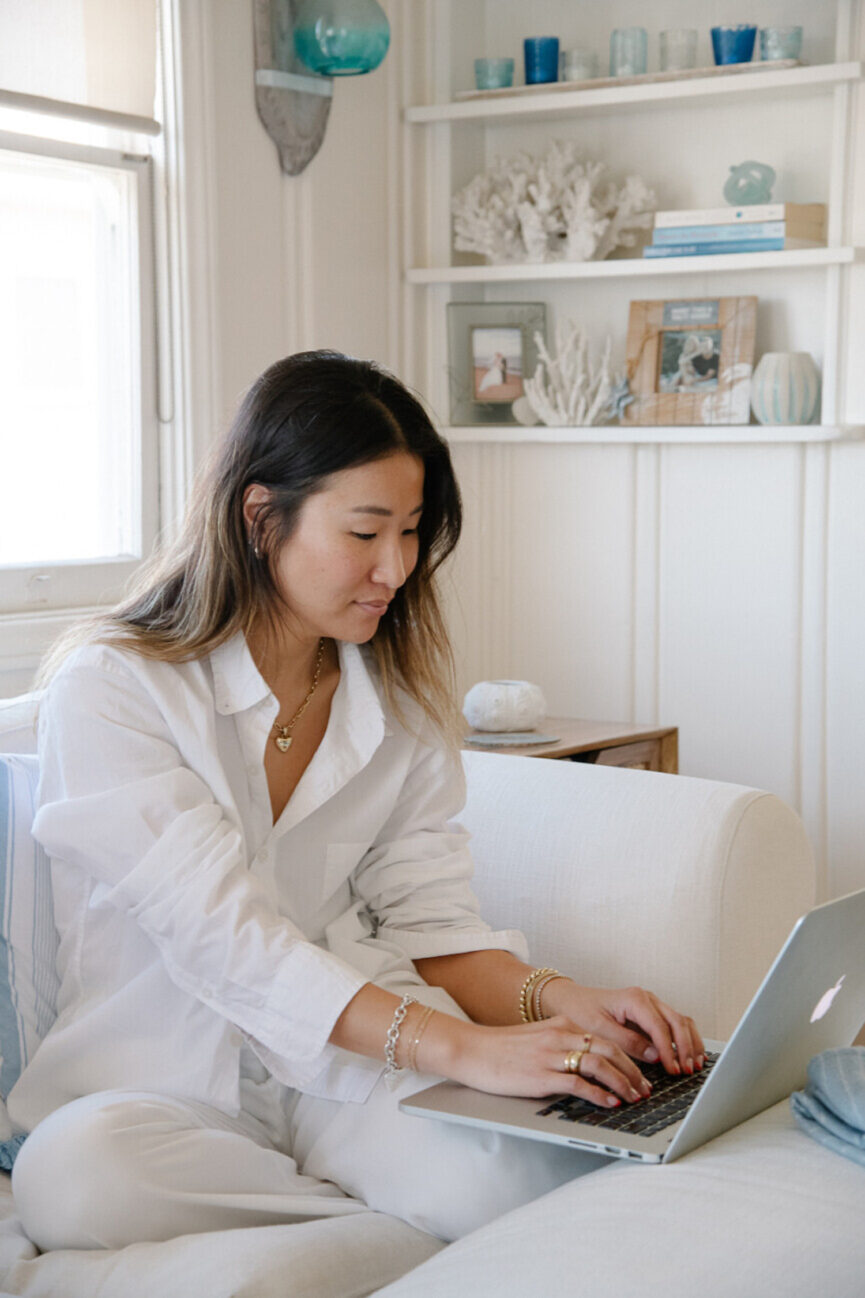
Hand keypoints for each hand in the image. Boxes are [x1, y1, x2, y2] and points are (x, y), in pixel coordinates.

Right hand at [443, 1017, 654, 1106]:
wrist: (470, 1049)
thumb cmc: (501, 1049)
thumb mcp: (537, 1038)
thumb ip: (561, 1044)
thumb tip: (588, 1064)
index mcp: (561, 1025)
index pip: (606, 1038)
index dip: (629, 1058)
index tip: (640, 1075)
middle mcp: (560, 1035)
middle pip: (609, 1049)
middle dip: (633, 1072)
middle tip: (645, 1089)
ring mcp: (551, 1055)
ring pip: (600, 1064)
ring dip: (623, 1083)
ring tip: (634, 1097)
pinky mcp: (541, 1075)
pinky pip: (579, 1083)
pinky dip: (600, 1094)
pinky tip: (610, 1103)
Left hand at [542, 980, 704, 1076]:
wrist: (572, 1000)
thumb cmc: (581, 1011)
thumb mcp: (599, 1030)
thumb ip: (627, 1042)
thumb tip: (655, 1056)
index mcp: (634, 999)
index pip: (660, 1026)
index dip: (669, 1050)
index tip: (672, 1069)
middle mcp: (647, 998)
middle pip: (677, 1021)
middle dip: (685, 1047)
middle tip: (687, 1070)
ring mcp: (651, 1005)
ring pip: (681, 1021)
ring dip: (690, 1042)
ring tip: (694, 1065)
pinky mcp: (651, 1014)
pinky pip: (675, 1025)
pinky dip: (685, 1039)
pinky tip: (690, 1056)